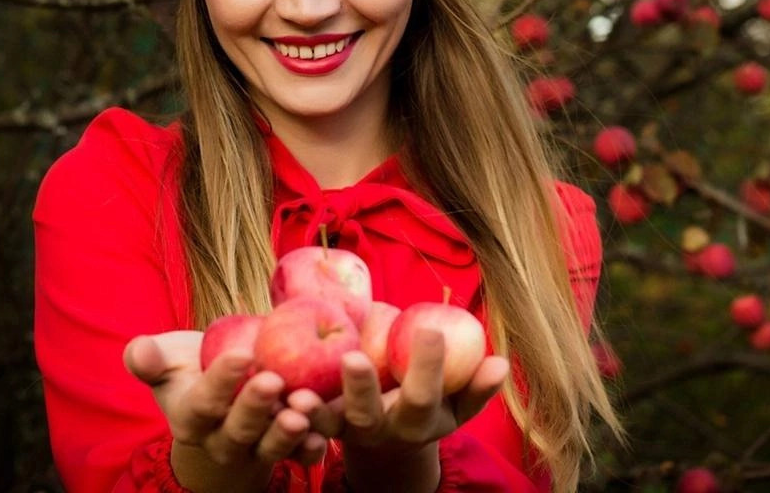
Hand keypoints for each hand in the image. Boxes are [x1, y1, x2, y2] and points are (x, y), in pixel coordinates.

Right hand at [123, 331, 326, 492]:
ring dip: (287, 432)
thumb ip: (149, 358)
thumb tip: (138, 352)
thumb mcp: (168, 361)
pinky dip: (310, 450)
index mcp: (190, 418)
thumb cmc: (193, 371)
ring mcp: (254, 450)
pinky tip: (322, 435)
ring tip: (302, 410)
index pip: (202, 403)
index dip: (220, 381)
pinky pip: (297, 458)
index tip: (241, 355)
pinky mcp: (283, 453)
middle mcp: (221, 440)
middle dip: (255, 406)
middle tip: (274, 380)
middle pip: (238, 428)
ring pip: (270, 446)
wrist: (224, 398)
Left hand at [288, 328, 508, 491]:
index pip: (424, 394)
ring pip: (327, 425)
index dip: (427, 366)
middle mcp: (379, 431)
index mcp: (417, 422)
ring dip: (313, 410)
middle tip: (351, 358)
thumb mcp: (457, 402)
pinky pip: (299, 422)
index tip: (429, 329)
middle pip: (368, 415)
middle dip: (361, 389)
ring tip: (299, 391)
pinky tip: (269, 385)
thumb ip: (477, 387)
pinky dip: (284, 410)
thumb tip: (500, 362)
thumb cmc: (429, 405)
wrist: (389, 441)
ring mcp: (346, 431)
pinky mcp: (317, 426)